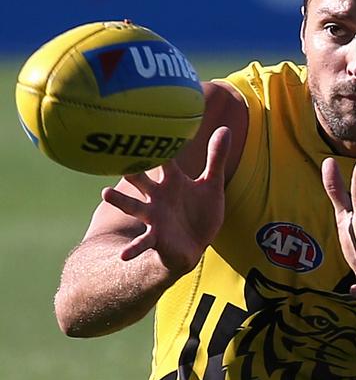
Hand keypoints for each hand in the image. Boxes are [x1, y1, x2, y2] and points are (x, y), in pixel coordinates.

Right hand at [101, 127, 230, 277]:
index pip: (163, 157)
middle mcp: (158, 196)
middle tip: (116, 152)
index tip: (144, 123)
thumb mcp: (212, 185)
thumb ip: (216, 158)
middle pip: (142, 178)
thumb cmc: (200, 212)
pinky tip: (124, 256)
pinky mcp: (156, 237)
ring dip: (122, 200)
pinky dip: (134, 249)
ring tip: (105, 193)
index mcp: (172, 180)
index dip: (157, 143)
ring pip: (135, 206)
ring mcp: (154, 216)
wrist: (195, 244)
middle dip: (131, 167)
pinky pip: (143, 243)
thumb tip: (226, 128)